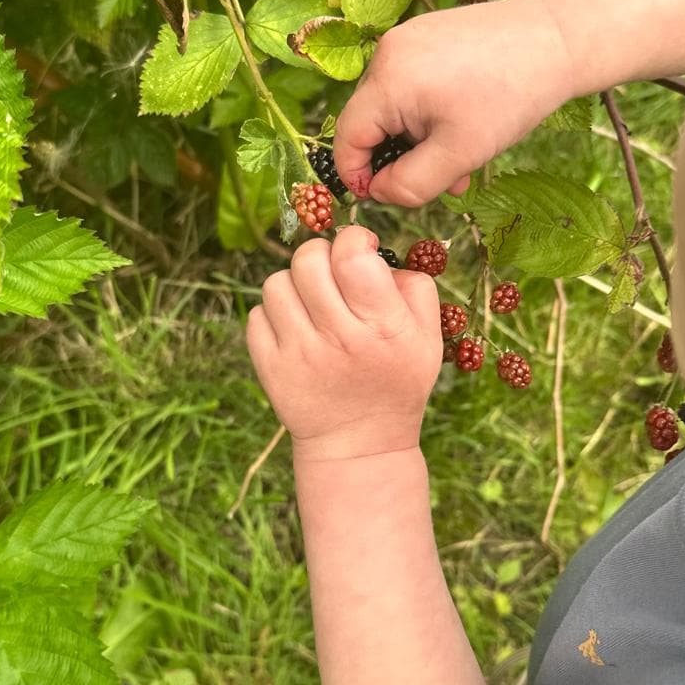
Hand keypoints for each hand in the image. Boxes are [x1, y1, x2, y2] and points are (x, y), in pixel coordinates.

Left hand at [247, 226, 442, 462]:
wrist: (360, 444)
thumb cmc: (397, 383)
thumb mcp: (428, 338)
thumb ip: (415, 286)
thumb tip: (375, 252)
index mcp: (383, 326)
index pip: (352, 256)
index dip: (353, 240)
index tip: (358, 250)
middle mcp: (339, 338)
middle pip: (308, 261)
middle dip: (320, 256)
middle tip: (331, 274)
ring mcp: (300, 355)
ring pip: (275, 283)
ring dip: (294, 285)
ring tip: (311, 303)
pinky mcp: (270, 369)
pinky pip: (256, 315)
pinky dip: (273, 315)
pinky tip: (294, 328)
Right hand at [332, 0, 572, 205]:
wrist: (557, 38)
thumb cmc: (511, 95)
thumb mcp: (460, 154)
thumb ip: (412, 184)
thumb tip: (380, 194)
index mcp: (387, 81)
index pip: (346, 137)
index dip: (356, 176)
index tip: (382, 197)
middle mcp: (387, 53)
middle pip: (370, 121)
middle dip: (398, 158)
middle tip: (441, 180)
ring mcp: (407, 39)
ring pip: (393, 104)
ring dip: (417, 138)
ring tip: (460, 156)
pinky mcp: (427, 34)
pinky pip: (411, 82)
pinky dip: (428, 110)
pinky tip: (463, 121)